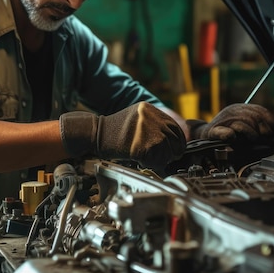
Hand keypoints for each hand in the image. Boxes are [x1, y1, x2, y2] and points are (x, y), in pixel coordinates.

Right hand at [60, 101, 185, 167]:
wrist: (95, 133)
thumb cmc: (113, 129)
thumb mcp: (136, 117)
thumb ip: (153, 122)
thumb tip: (170, 136)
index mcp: (150, 109)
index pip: (175, 126)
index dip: (178, 139)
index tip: (176, 148)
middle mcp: (150, 117)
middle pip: (174, 138)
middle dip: (174, 150)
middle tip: (169, 157)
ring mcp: (146, 130)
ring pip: (167, 149)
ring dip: (164, 158)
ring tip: (154, 159)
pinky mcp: (141, 145)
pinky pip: (156, 158)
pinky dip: (154, 163)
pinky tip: (146, 162)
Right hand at [187, 103, 273, 141]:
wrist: (203, 135)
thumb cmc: (226, 131)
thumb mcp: (243, 124)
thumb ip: (257, 123)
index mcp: (240, 108)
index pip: (259, 110)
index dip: (269, 119)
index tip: (273, 128)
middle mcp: (231, 111)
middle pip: (253, 116)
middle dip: (262, 128)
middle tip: (264, 136)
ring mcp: (223, 120)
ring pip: (242, 123)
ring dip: (250, 132)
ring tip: (252, 138)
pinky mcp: (213, 131)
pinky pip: (224, 132)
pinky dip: (229, 134)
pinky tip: (232, 137)